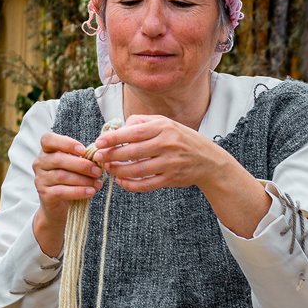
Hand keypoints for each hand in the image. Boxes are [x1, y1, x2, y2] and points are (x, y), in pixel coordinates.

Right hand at [31, 132, 102, 256]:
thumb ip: (82, 158)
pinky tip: (90, 192)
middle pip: (58, 159)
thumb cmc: (69, 180)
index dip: (66, 143)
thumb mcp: (74, 166)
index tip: (83, 151)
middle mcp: (40, 163)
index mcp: (46, 151)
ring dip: (83, 180)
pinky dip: (78, 191)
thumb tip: (99, 156)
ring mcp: (40, 180)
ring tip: (97, 183)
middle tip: (98, 171)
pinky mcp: (44, 195)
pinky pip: (62, 191)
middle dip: (81, 165)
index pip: (48, 139)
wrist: (59, 206)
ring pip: (61, 176)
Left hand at [92, 114, 231, 192]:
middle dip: (111, 156)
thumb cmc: (182, 139)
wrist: (208, 160)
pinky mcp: (171, 179)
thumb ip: (142, 122)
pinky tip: (122, 181)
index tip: (99, 142)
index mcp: (163, 127)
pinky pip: (146, 184)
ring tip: (109, 169)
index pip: (133, 132)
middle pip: (132, 152)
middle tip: (98, 158)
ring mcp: (170, 163)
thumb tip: (119, 128)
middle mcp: (167, 144)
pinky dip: (131, 185)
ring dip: (118, 171)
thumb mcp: (166, 123)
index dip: (113, 138)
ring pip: (137, 170)